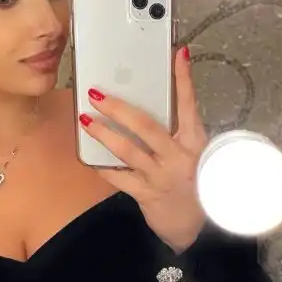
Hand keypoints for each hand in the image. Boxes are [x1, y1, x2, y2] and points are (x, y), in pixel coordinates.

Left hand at [79, 47, 207, 251]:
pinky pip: (118, 177)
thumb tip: (157, 100)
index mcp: (195, 141)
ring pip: (127, 151)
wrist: (196, 226)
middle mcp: (178, 156)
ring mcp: (161, 175)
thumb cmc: (193, 181)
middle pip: (147, 126)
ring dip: (103, 133)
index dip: (183, 79)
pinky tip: (88, 155)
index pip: (189, 104)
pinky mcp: (146, 193)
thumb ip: (176, 130)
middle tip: (97, 94)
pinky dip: (102, 166)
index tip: (176, 54)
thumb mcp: (193, 152)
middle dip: (119, 108)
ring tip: (85, 119)